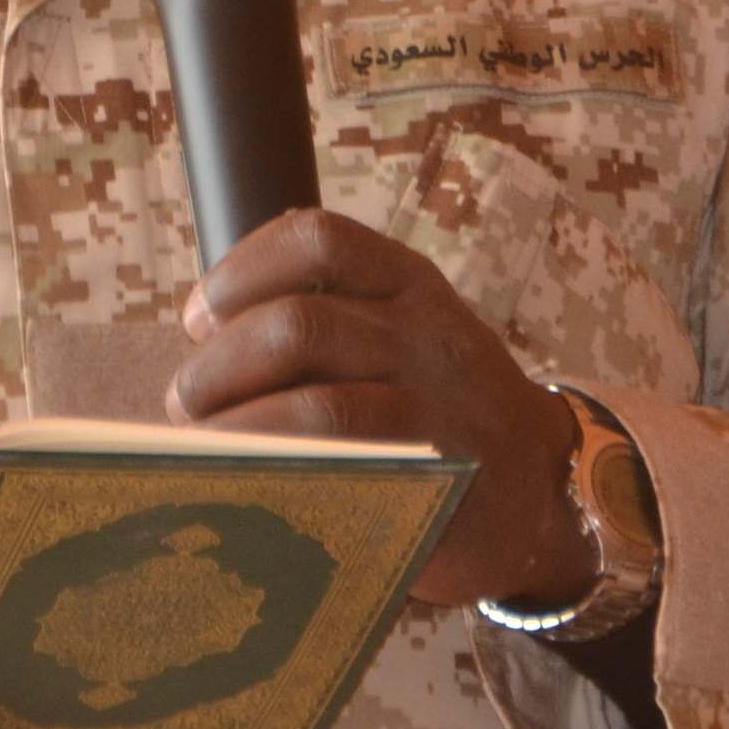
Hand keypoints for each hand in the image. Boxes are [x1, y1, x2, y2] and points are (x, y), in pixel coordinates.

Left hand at [164, 209, 590, 609]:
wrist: (543, 488)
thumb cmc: (443, 408)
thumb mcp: (409, 334)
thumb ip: (334, 321)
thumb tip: (204, 347)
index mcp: (412, 285)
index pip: (318, 239)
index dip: (241, 268)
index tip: (198, 313)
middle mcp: (426, 335)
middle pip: (298, 325)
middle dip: (220, 365)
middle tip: (185, 402)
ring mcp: (437, 411)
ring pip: (317, 405)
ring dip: (239, 428)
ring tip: (203, 449)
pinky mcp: (437, 482)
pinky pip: (345, 474)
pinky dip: (280, 478)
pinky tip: (248, 487)